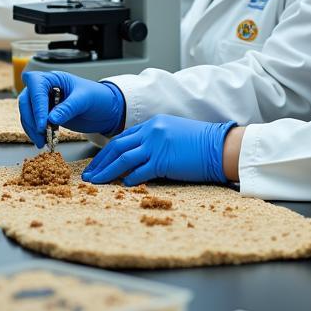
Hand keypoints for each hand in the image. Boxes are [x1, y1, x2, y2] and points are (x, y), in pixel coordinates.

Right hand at [18, 71, 124, 146]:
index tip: (42, 123)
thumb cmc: (98, 97)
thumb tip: (50, 119)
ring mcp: (44, 102)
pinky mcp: (46, 115)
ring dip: (31, 128)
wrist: (105, 110)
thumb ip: (68, 108)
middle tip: (40, 133)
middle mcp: (46, 88)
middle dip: (31, 118)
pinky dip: (36, 133)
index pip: (36, 86)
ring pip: (27, 113)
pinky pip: (34, 123)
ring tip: (42, 142)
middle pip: (27, 100)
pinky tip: (43, 141)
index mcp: (54, 78)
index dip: (36, 104)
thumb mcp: (85, 100)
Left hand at [82, 115, 235, 186]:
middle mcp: (151, 131)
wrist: (221, 146)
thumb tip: (140, 156)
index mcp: (153, 124)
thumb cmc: (202, 143)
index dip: (106, 152)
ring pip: (122, 160)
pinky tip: (121, 186)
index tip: (97, 163)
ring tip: (95, 183)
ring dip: (106, 172)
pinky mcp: (163, 161)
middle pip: (117, 147)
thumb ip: (155, 141)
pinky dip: (128, 179)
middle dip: (100, 162)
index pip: (122, 138)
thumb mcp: (174, 133)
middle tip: (88, 175)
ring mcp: (156, 145)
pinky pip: (139, 172)